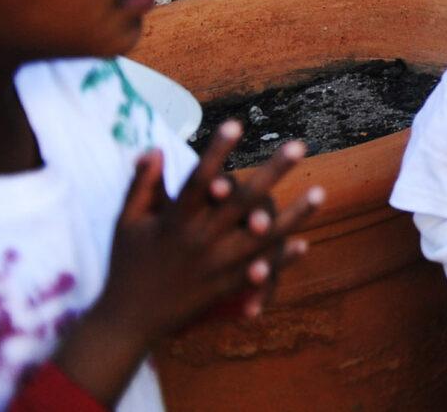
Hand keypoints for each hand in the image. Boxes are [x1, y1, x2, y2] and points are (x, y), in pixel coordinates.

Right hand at [58, 124, 323, 402]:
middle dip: (272, 173)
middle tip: (300, 145)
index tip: (236, 124)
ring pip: (260, 239)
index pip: (198, 180)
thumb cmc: (127, 263)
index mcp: (173, 221)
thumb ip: (143, 185)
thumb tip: (154, 148)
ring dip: (292, 216)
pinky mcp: (222, 289)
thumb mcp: (126, 222)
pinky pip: (255, 274)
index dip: (216, 152)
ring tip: (321, 192)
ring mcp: (213, 266)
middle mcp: (198, 241)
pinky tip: (303, 244)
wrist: (126, 322)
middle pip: (240, 202)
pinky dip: (279, 262)